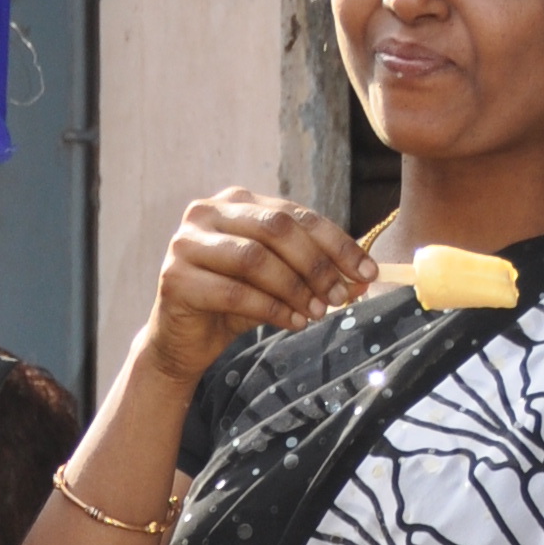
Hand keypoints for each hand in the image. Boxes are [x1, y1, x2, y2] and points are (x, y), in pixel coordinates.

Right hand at [141, 187, 370, 387]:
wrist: (182, 342)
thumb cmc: (233, 305)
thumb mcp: (279, 283)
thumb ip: (314, 274)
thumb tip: (362, 279)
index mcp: (236, 202)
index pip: (295, 214)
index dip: (336, 243)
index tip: (368, 272)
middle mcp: (207, 212)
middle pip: (276, 229)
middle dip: (316, 264)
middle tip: (339, 296)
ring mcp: (186, 242)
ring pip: (255, 259)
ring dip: (294, 288)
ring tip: (316, 313)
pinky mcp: (176, 278)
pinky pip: (234, 292)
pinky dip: (271, 309)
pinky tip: (292, 322)